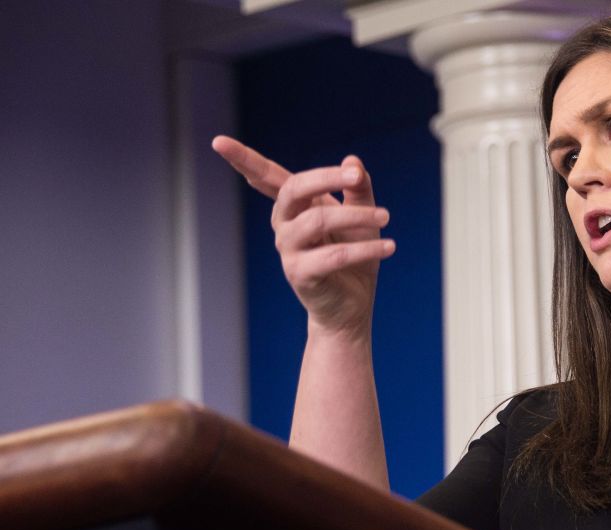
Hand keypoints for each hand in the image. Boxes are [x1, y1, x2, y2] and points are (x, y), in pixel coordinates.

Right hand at [211, 135, 394, 338]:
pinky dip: (364, 249)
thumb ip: (358, 188)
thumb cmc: (355, 253)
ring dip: (356, 217)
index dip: (243, 159)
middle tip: (357, 177)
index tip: (217, 141)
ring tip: (385, 217)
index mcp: (294, 205)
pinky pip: (333, 256)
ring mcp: (288, 249)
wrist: (353, 304)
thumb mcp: (362, 214)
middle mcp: (285, 223)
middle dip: (326, 178)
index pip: (266, 177)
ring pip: (317, 221)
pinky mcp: (300, 274)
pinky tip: (389, 247)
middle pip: (293, 189)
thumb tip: (352, 162)